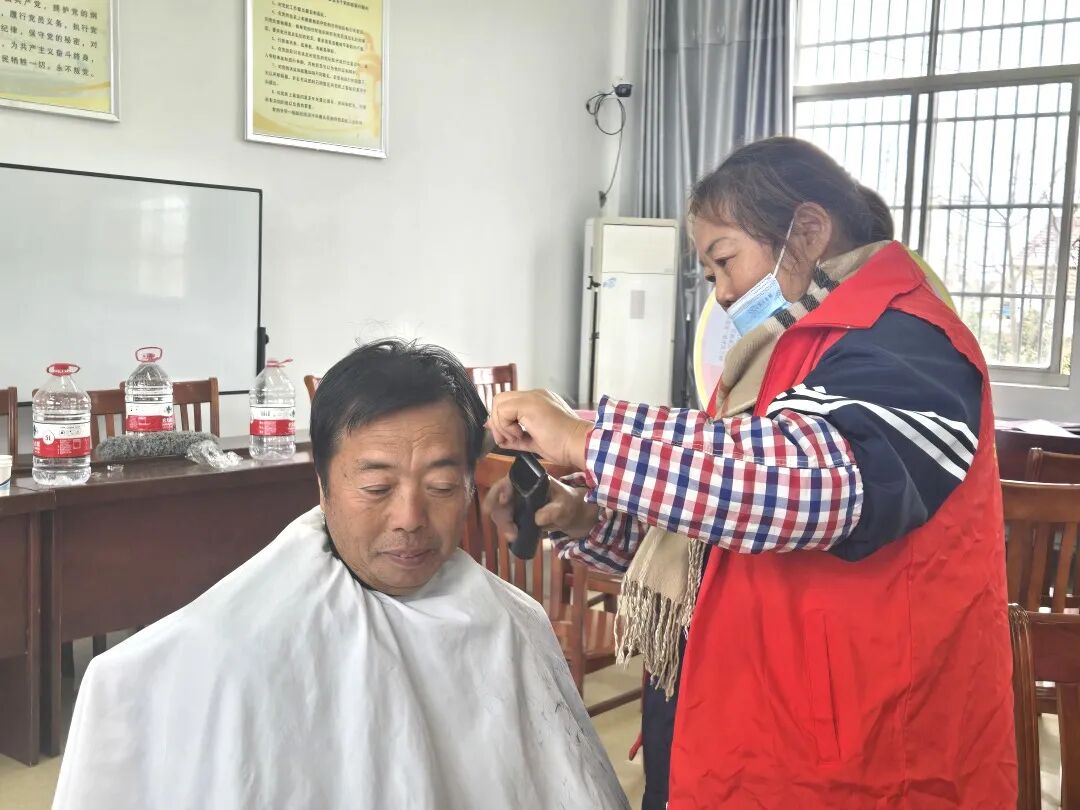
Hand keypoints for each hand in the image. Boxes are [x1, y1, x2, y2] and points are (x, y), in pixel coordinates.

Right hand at [481, 474, 599, 541]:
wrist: (572, 515)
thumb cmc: (568, 503)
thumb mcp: (564, 506)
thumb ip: (553, 510)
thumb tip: (537, 519)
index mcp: (530, 480)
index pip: (510, 480)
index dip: (502, 489)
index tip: (504, 501)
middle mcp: (519, 489)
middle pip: (500, 498)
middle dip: (502, 515)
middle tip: (511, 532)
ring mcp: (516, 502)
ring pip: (500, 511)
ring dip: (503, 524)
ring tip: (514, 537)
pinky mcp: (516, 514)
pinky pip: (505, 520)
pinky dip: (507, 529)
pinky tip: (514, 537)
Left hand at [487, 390, 591, 468]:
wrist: (579, 443)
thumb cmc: (565, 445)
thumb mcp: (534, 441)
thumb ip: (515, 436)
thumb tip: (499, 436)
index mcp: (538, 402)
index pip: (508, 405)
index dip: (500, 422)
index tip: (505, 438)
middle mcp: (534, 396)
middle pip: (500, 400)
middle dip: (497, 422)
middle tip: (507, 439)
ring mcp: (532, 397)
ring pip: (499, 403)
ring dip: (502, 425)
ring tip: (517, 437)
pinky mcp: (529, 403)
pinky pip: (502, 410)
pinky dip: (506, 426)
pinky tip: (521, 435)